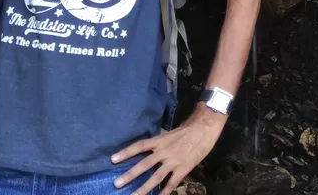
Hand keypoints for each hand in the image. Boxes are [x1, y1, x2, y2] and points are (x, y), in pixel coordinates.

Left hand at [111, 104, 225, 193]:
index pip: (139, 146)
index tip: (112, 159)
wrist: (204, 128)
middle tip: (117, 183)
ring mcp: (173, 161)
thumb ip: (160, 140)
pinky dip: (164, 192)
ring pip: (155, 177)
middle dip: (130, 175)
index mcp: (160, 141)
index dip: (126, 152)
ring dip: (143, 188)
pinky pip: (171, 183)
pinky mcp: (183, 169)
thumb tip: (150, 144)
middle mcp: (163, 151)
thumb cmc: (188, 129)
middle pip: (144, 164)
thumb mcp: (170, 133)